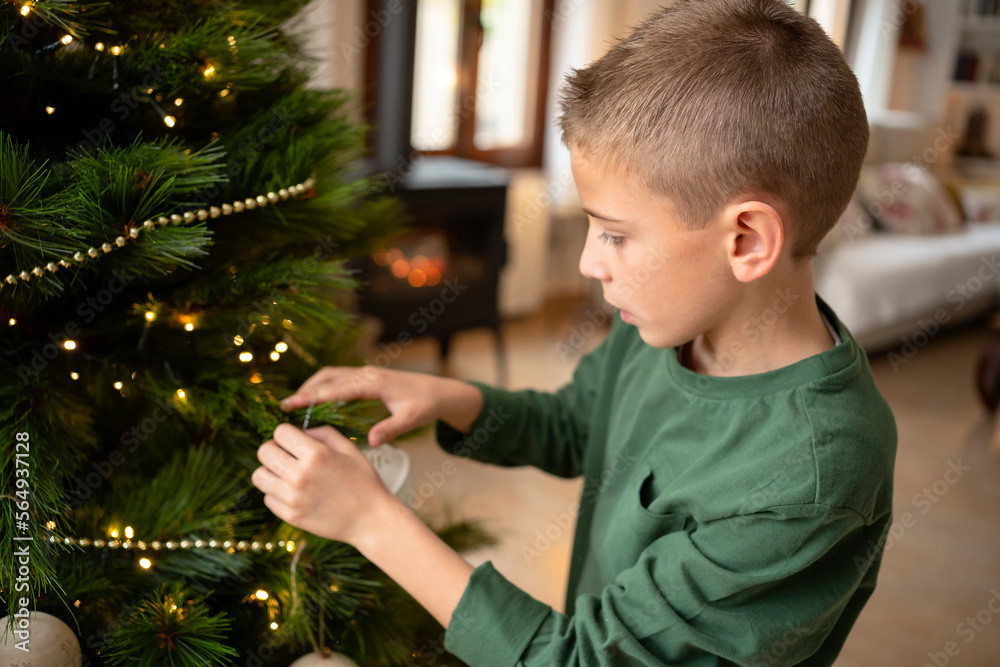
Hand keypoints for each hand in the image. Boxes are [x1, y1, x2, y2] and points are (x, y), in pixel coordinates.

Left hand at [252, 424, 398, 544]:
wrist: (371, 519)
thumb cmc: (363, 481)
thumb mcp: (349, 448)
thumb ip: (322, 433)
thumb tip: (300, 431)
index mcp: (316, 454)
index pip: (280, 432)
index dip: (287, 434)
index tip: (294, 441)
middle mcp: (299, 475)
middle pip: (264, 452)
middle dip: (274, 449)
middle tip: (288, 456)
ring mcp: (292, 497)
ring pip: (259, 476)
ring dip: (271, 472)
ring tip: (287, 474)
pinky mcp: (290, 516)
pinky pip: (267, 498)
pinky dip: (276, 493)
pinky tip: (294, 493)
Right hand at [279, 366, 482, 446]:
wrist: (440, 391)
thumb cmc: (426, 405)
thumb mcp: (412, 419)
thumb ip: (391, 429)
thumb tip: (371, 443)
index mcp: (373, 382)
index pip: (335, 388)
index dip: (310, 397)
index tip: (289, 405)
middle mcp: (366, 374)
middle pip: (327, 377)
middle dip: (304, 390)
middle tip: (284, 408)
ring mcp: (365, 373)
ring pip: (331, 375)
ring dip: (312, 387)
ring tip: (294, 405)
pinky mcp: (366, 377)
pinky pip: (338, 378)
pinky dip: (323, 387)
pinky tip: (315, 402)